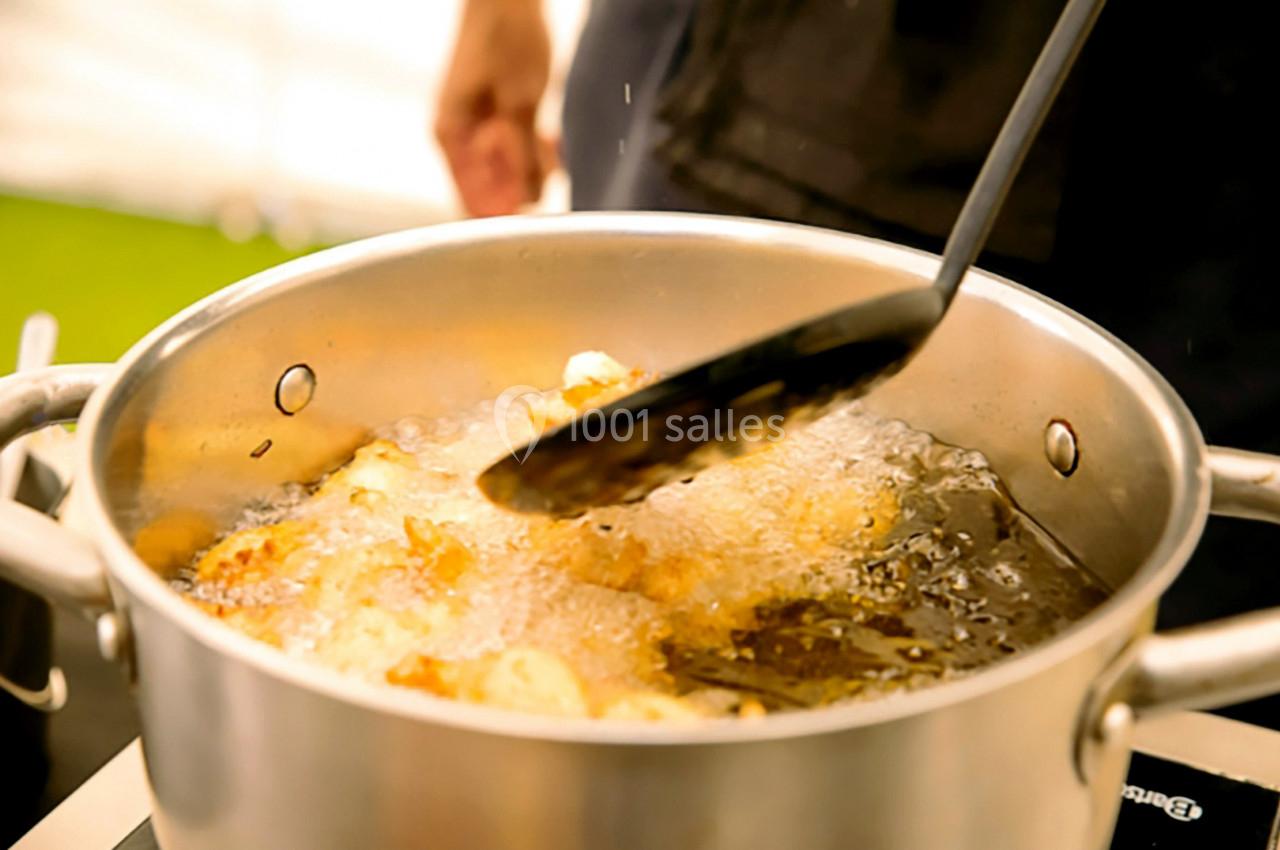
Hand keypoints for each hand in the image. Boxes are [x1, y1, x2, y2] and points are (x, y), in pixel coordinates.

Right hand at [435, 0, 555, 216]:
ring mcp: (475, 131)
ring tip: (548, 138)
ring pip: (508, 176)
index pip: (471, 203)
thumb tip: (529, 203)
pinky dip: (535, 151)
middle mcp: (457, 139)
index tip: (536, 204)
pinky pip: (515, 154)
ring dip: (534, 166)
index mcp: (450, 137)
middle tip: (546, 153)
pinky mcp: (494, 123)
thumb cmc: (508, 39)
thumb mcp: (522, 103)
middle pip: (492, 193)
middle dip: (524, 183)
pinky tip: (550, 136)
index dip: (505, 214)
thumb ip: (524, 155)